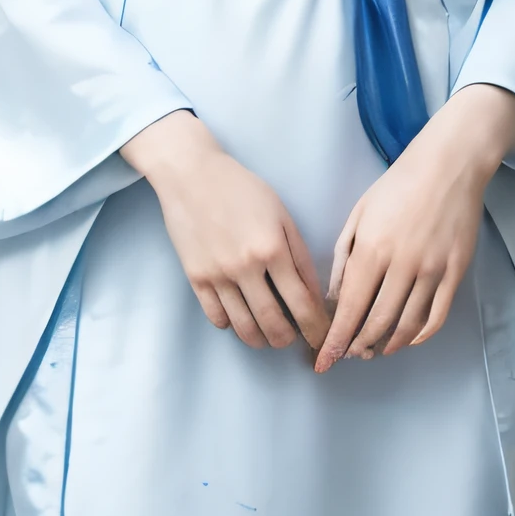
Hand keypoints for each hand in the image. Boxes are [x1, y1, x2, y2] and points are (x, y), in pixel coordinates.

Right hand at [121, 111, 329, 352]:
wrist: (192, 175)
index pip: (302, 304)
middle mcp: (245, 268)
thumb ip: (299, 256)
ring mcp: (217, 275)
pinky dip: (232, 324)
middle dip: (289, 340)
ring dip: (261, 339)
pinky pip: (216, 317)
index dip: (315, 328)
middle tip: (294, 339)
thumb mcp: (282, 215)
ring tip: (269, 335)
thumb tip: (313, 295)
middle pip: (273, 324)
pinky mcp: (195, 278)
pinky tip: (240, 316)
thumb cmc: (242, 190)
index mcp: (272, 249)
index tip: (321, 338)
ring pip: (244, 327)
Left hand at [316, 84, 514, 370]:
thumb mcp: (358, 216)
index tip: (325, 362)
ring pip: (407, 325)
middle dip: (359, 346)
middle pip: (377, 322)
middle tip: (350, 355)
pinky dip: (420, 336)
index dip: (336, 340)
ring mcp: (432, 271)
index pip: (350, 309)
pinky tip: (407, 340)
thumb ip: (344, 259)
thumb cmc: (396, 187)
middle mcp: (402, 266)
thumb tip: (336, 300)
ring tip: (375, 351)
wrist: (447, 166)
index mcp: (372, 250)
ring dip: (387, 344)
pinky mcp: (455, 272)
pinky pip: (437, 316)